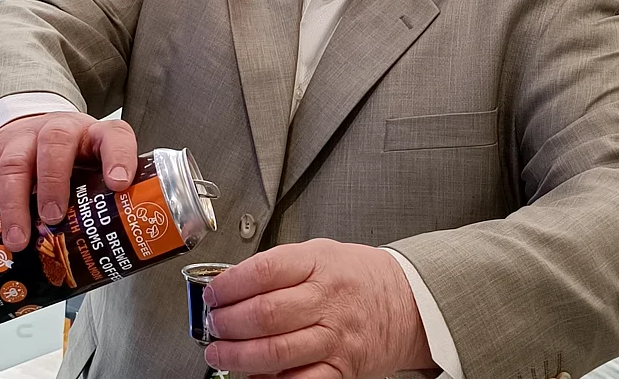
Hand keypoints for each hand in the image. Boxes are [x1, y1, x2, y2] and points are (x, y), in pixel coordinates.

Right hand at [0, 112, 136, 251]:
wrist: (36, 133)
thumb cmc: (72, 161)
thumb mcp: (95, 171)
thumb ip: (106, 200)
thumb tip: (118, 250)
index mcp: (93, 136)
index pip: (113, 136)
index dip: (118, 157)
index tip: (118, 184)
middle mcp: (57, 130)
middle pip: (55, 141)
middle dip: (53, 181)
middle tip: (53, 217)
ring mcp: (22, 140)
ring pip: (14, 162)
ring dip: (15, 204)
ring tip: (18, 240)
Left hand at [203, 239, 434, 378]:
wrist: (405, 301)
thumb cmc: (355, 276)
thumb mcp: (320, 253)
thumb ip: (278, 266)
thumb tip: (232, 286)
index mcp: (318, 263)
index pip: (263, 271)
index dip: (230, 285)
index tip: (213, 294)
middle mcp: (327, 299)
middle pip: (266, 313)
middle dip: (228, 323)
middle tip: (213, 325)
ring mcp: (335, 336)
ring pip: (277, 350)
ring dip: (238, 355)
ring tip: (219, 352)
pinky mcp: (342, 368)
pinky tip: (252, 375)